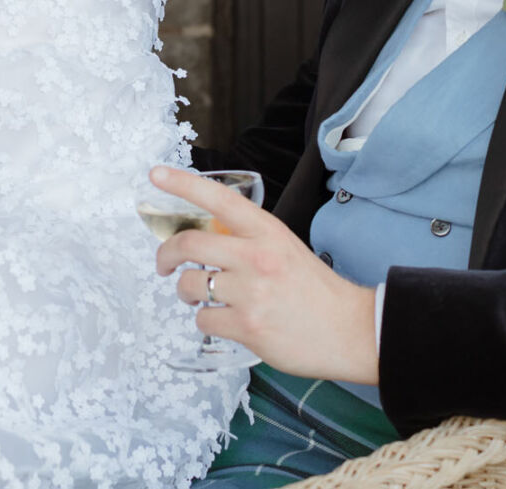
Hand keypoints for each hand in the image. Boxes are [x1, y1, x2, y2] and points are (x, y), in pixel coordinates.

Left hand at [149, 166, 377, 383]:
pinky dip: (206, 320)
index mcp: (267, 231)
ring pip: (190, 284)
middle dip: (165, 254)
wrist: (349, 330)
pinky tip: (224, 320)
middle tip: (164, 264)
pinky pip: (203, 319)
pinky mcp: (247, 326)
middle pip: (189, 243)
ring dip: (186, 291)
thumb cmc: (316, 290)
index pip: (218, 198)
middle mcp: (256, 256)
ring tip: (200, 296)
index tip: (156, 174)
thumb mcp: (284, 248)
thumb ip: (248, 240)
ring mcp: (251, 292)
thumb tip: (206, 242)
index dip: (182, 184)